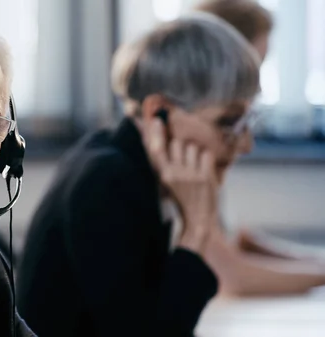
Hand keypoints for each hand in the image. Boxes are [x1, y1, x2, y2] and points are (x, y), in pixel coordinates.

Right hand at [143, 118, 218, 254]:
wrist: (199, 221)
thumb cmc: (183, 201)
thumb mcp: (168, 184)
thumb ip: (166, 165)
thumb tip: (169, 142)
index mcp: (163, 175)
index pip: (156, 149)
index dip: (156, 132)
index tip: (157, 119)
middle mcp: (175, 173)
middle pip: (178, 144)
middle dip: (183, 148)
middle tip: (187, 162)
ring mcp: (191, 175)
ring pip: (194, 148)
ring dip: (196, 155)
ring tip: (196, 169)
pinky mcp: (205, 177)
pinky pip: (207, 155)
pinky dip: (208, 160)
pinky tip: (205, 171)